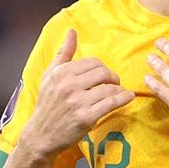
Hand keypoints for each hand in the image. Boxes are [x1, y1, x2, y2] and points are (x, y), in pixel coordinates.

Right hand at [20, 29, 134, 158]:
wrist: (41, 136)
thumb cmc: (47, 105)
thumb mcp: (49, 76)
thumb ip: (63, 53)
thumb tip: (72, 31)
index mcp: (61, 73)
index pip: (93, 62)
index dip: (103, 68)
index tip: (105, 76)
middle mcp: (69, 85)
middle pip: (103, 73)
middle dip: (113, 77)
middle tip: (114, 83)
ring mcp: (78, 102)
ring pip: (109, 88)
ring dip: (119, 89)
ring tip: (120, 92)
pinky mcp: (86, 117)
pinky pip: (111, 103)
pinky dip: (123, 98)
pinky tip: (127, 97)